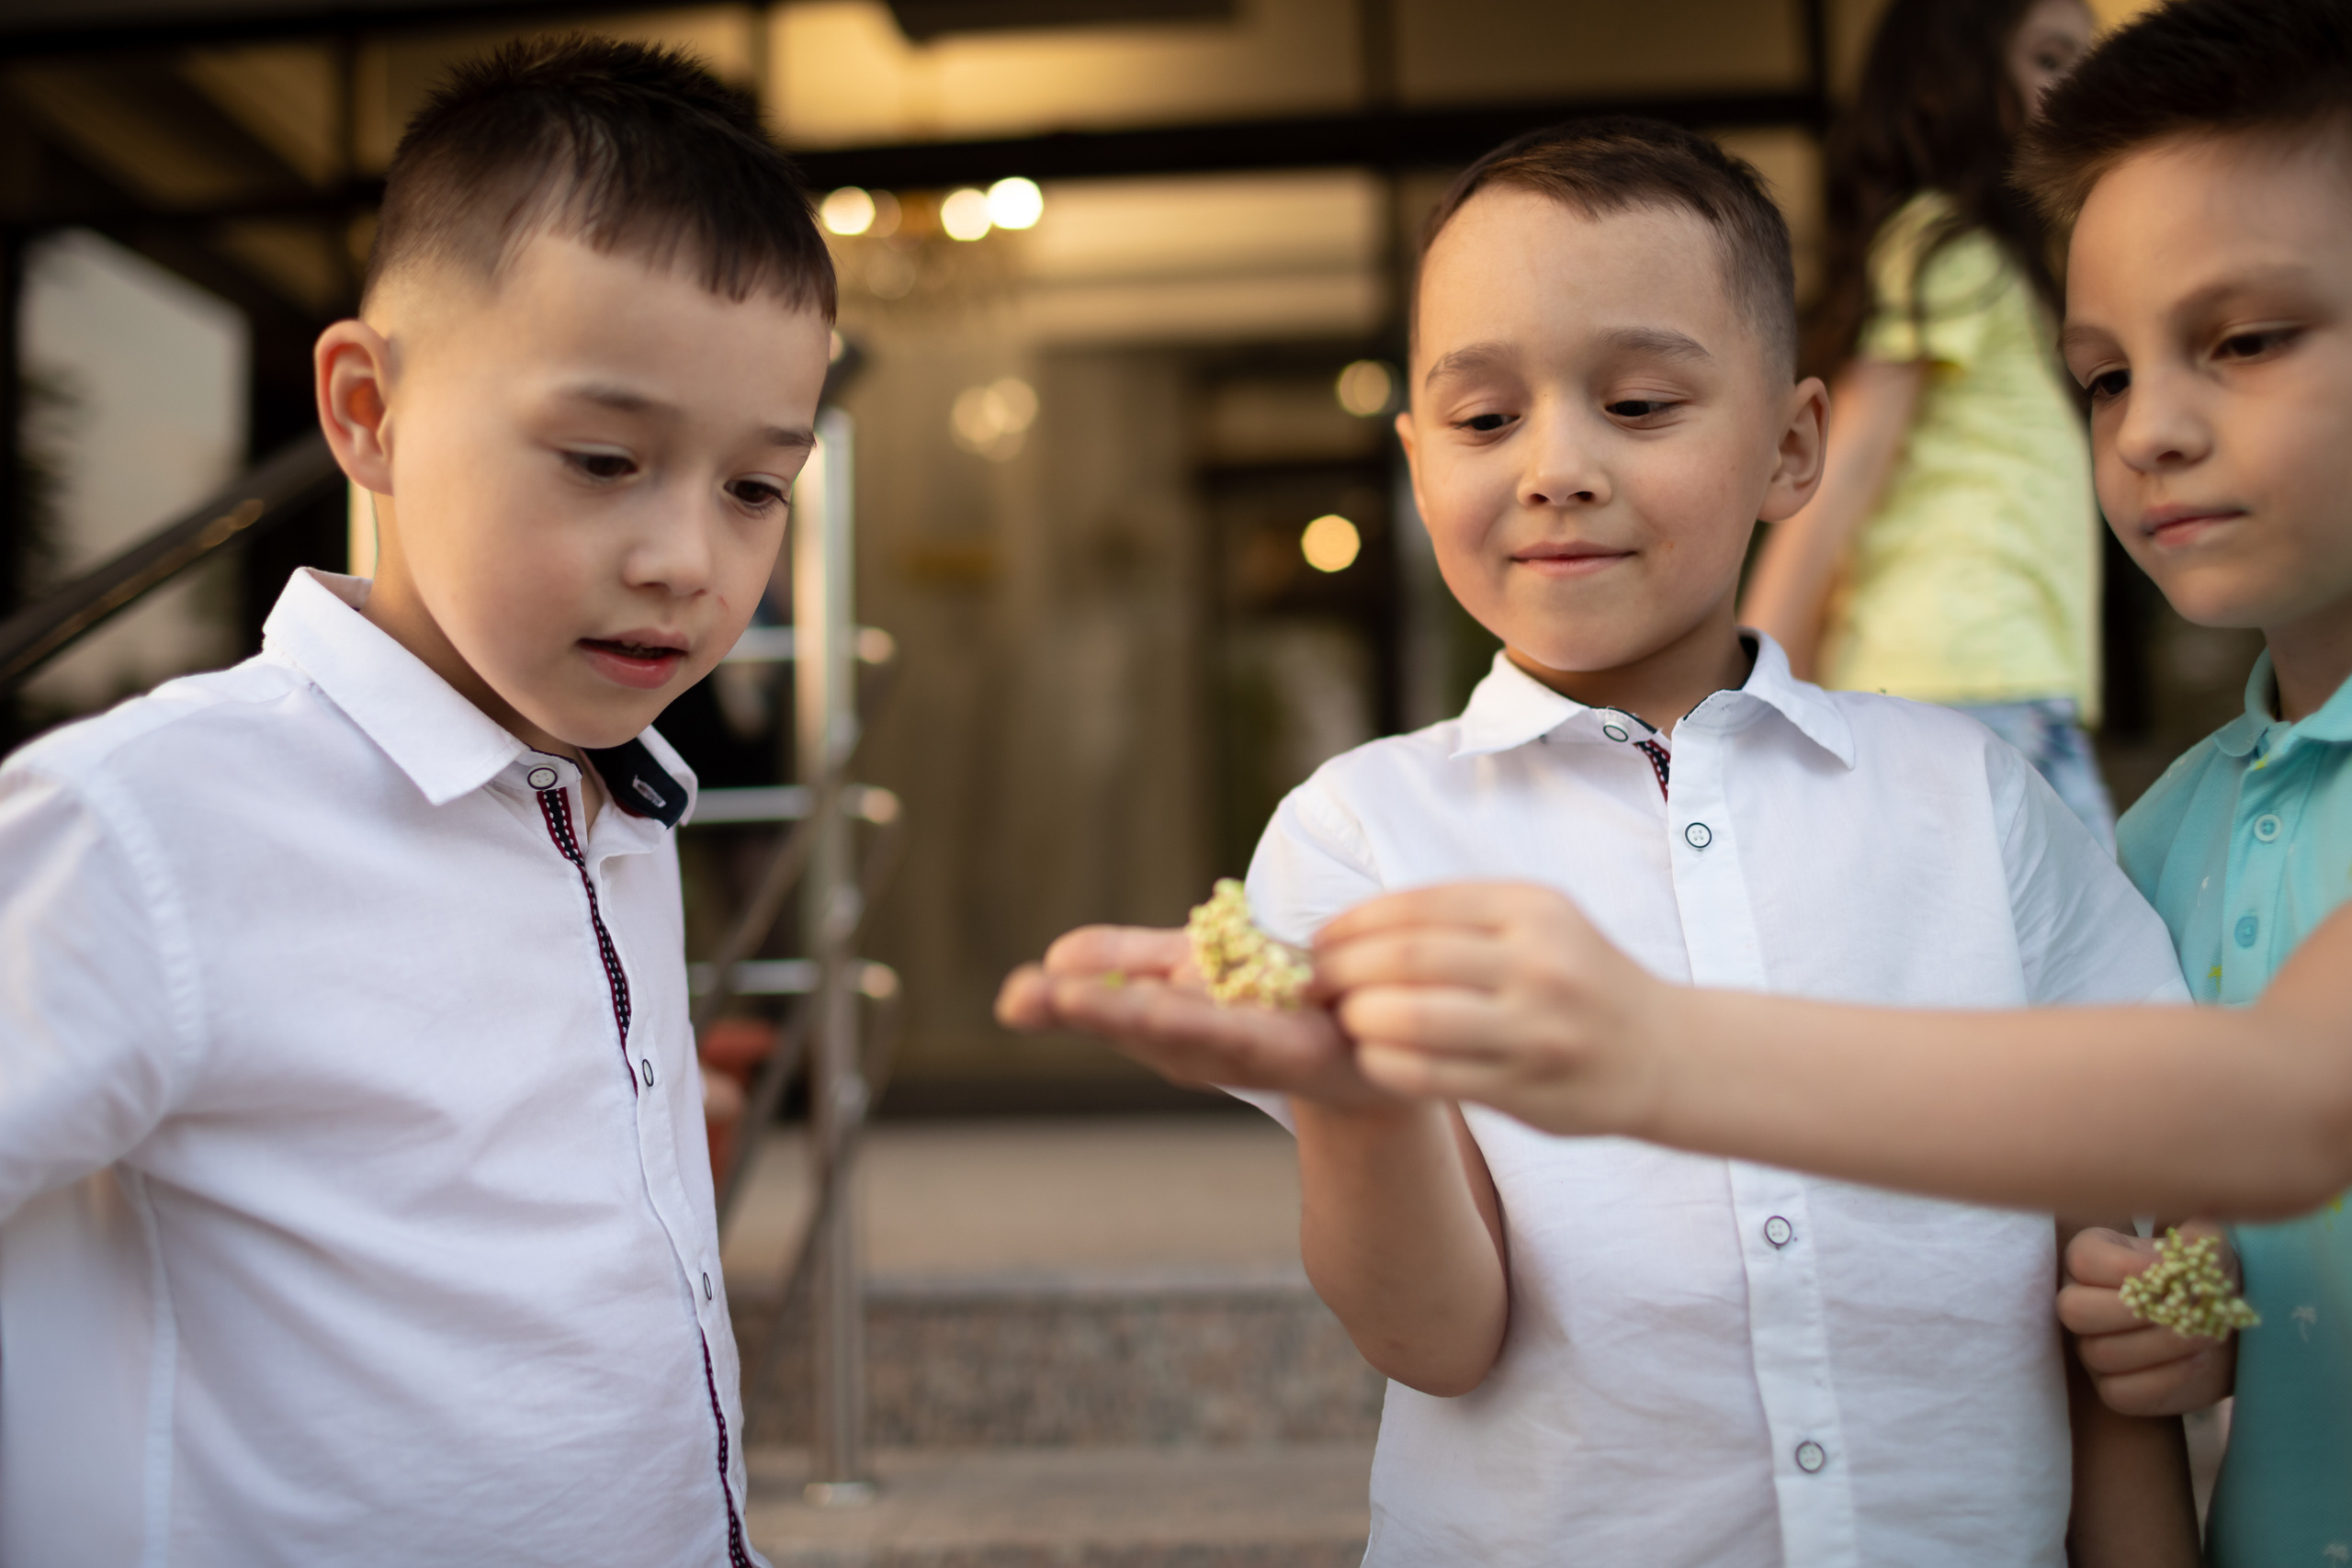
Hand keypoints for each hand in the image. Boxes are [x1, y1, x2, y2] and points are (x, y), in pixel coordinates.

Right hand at [995, 924, 1392, 1108]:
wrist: (1363, 1036)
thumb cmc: (1268, 997)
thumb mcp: (1189, 969)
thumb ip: (1124, 961)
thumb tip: (1055, 957)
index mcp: (1161, 1021)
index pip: (1100, 1006)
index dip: (1056, 1002)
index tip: (1013, 997)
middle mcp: (1190, 1044)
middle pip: (1127, 1021)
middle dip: (1078, 1009)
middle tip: (1021, 999)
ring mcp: (1236, 1050)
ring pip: (1174, 1030)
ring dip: (1124, 1016)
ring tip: (1069, 1000)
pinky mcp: (1285, 1049)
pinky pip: (1239, 1033)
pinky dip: (1200, 1024)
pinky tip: (1162, 1009)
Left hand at [1313, 882, 1678, 1136]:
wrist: (1665, 1053)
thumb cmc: (1581, 980)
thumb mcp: (1539, 924)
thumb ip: (1461, 920)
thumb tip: (1353, 928)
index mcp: (1532, 909)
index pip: (1416, 906)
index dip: (1353, 923)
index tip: (1318, 940)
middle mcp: (1537, 963)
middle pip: (1407, 958)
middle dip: (1342, 970)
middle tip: (1312, 983)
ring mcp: (1534, 1029)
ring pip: (1412, 1018)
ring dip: (1357, 1018)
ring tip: (1340, 1018)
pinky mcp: (1527, 1088)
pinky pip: (1431, 1075)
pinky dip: (1385, 1062)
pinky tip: (1371, 1055)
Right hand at [2059, 1223, 2239, 1415]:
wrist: (2224, 1329)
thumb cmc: (2207, 1279)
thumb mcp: (2210, 1246)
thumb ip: (2199, 1236)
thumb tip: (2185, 1246)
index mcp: (2092, 1258)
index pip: (2082, 1260)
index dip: (2127, 1269)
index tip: (2172, 1272)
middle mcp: (2079, 1301)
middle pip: (2073, 1310)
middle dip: (2133, 1312)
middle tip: (2184, 1309)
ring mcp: (2090, 1349)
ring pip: (2101, 1353)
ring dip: (2161, 1346)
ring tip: (2204, 1335)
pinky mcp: (2113, 1389)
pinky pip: (2120, 1393)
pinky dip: (2163, 1379)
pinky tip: (2196, 1363)